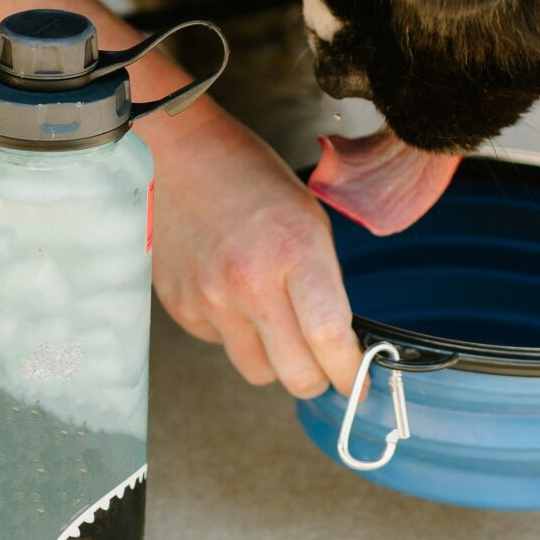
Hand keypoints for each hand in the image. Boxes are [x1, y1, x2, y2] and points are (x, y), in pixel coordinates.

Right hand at [143, 102, 362, 398]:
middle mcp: (249, 283)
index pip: (329, 339)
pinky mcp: (180, 306)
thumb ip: (323, 283)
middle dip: (318, 379)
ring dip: (274, 360)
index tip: (359, 383)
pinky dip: (234, 334)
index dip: (351, 373)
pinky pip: (220, 346)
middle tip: (324, 367)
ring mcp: (209, 299)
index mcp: (294, 252)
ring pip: (257, 371)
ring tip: (273, 321)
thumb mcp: (309, 221)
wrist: (181, 156)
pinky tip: (232, 295)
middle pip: (295, 374)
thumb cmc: (253, 181)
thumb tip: (336, 342)